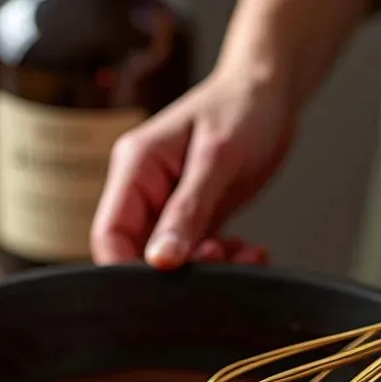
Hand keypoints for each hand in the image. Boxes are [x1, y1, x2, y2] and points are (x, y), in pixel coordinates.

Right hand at [90, 69, 294, 268]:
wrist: (271, 92)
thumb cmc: (242, 107)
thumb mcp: (217, 158)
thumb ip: (188, 211)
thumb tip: (161, 260)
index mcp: (135, 168)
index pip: (109, 234)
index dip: (126, 269)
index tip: (164, 289)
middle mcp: (145, 190)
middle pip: (138, 253)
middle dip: (177, 272)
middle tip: (220, 259)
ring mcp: (168, 205)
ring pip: (172, 261)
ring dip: (208, 269)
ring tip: (243, 254)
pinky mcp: (194, 217)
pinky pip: (197, 254)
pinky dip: (224, 261)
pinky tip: (249, 251)